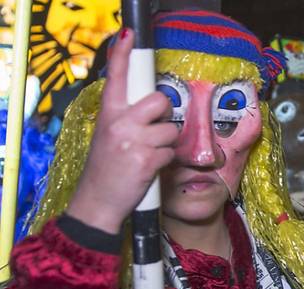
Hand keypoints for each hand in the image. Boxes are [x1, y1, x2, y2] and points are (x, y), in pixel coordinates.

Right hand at [66, 29, 178, 233]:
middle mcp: (120, 123)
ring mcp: (134, 141)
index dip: (123, 54)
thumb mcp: (108, 136)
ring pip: (171, 130)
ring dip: (166, 144)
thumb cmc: (105, 169)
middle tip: (153, 130)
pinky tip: (149, 168)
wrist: (97, 202)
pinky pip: (171, 153)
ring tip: (148, 155)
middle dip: (164, 115)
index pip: (116, 78)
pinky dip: (165, 162)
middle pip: (160, 101)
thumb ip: (125, 119)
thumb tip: (152, 108)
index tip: (129, 36)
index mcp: (108, 115)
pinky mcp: (147, 159)